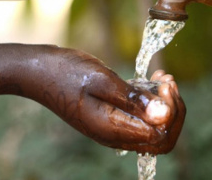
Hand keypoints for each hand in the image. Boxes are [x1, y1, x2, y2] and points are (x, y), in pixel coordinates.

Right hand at [30, 48, 184, 154]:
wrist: (38, 72)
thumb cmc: (66, 72)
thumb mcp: (102, 80)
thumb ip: (132, 99)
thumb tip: (163, 115)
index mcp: (112, 129)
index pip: (160, 137)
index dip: (171, 112)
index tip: (165, 84)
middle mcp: (115, 135)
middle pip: (161, 138)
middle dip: (173, 111)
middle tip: (168, 82)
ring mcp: (113, 128)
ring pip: (153, 129)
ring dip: (164, 105)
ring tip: (162, 78)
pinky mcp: (111, 117)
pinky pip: (140, 118)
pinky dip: (151, 102)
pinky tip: (151, 81)